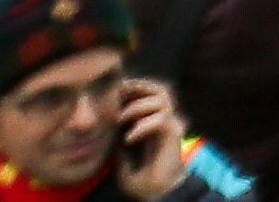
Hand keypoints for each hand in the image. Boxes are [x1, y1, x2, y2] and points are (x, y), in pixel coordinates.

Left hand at [110, 81, 192, 201]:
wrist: (158, 196)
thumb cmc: (142, 181)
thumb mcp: (122, 157)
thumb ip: (118, 140)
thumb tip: (105, 128)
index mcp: (154, 125)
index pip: (149, 94)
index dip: (133, 89)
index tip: (112, 94)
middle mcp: (166, 121)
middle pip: (160, 88)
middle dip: (138, 88)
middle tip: (117, 96)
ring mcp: (171, 127)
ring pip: (162, 99)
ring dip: (138, 106)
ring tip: (120, 120)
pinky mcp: (173, 136)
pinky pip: (161, 120)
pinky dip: (142, 126)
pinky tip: (129, 138)